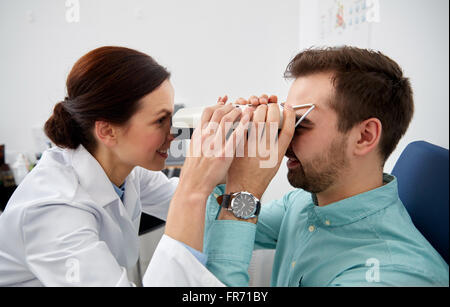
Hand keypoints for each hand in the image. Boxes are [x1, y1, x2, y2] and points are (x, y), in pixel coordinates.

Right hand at [165, 100, 251, 249]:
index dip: (218, 104)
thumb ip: (200, 137)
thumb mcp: (193, 149)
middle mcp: (205, 136)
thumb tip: (205, 129)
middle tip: (238, 105)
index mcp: (198, 134)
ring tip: (246, 109)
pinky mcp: (224, 154)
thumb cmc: (194, 171)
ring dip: (238, 112)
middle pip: (219, 112)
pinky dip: (244, 125)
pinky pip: (236, 135)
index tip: (225, 103)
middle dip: (230, 106)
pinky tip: (250, 120)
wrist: (193, 186)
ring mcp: (215, 144)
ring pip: (228, 120)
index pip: (207, 111)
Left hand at [225, 95, 295, 199]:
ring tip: (256, 107)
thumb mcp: (275, 162)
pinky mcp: (239, 147)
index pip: (288, 128)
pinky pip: (242, 127)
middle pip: (272, 120)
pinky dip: (243, 117)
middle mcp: (267, 149)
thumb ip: (279, 145)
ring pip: (257, 120)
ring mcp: (252, 148)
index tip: (287, 107)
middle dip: (271, 107)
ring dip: (257, 109)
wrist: (244, 189)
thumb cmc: (259, 176)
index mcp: (278, 153)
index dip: (289, 114)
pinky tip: (244, 114)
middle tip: (268, 105)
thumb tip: (281, 128)